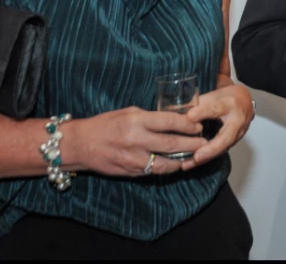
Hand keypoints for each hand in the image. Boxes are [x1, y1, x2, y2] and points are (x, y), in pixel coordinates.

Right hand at [64, 107, 208, 176]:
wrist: (80, 145)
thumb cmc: (105, 124)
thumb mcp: (127, 113)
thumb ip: (149, 117)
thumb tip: (172, 120)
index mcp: (136, 120)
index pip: (169, 122)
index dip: (188, 124)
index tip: (199, 125)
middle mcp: (136, 140)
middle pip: (172, 143)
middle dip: (192, 143)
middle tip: (205, 142)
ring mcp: (133, 159)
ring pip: (166, 163)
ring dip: (184, 160)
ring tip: (196, 156)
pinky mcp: (131, 172)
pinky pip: (155, 172)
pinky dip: (169, 169)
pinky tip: (178, 165)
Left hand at [184, 84, 255, 167]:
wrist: (245, 102)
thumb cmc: (225, 98)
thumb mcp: (211, 95)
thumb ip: (194, 104)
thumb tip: (170, 111)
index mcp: (229, 104)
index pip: (216, 108)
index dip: (203, 112)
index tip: (190, 116)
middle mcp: (236, 121)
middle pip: (226, 137)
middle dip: (211, 148)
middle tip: (197, 156)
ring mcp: (237, 135)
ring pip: (221, 149)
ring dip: (205, 158)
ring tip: (188, 164)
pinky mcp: (232, 143)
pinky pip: (219, 152)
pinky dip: (205, 159)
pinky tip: (190, 164)